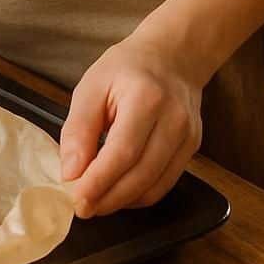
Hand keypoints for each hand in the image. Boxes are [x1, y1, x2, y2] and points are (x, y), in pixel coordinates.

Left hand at [59, 24, 203, 219]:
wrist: (173, 56)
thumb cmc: (127, 68)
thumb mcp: (92, 86)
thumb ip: (79, 129)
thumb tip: (71, 173)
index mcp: (146, 98)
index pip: (122, 153)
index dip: (98, 182)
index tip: (74, 200)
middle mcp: (174, 120)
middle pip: (140, 176)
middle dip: (107, 199)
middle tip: (81, 208)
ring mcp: (188, 136)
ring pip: (154, 187)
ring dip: (121, 202)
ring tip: (96, 201)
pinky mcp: (192, 148)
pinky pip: (164, 184)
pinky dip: (138, 196)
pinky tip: (118, 191)